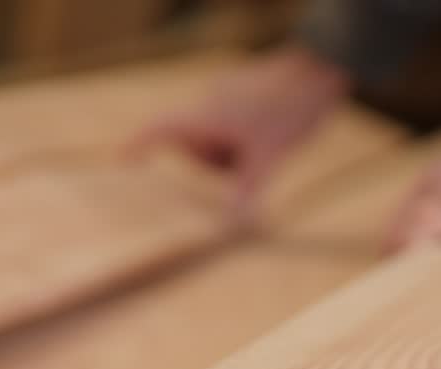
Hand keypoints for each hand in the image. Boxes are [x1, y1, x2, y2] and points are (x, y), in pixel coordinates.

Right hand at [131, 48, 350, 224]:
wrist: (320, 71)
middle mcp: (208, 105)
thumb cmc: (290, 108)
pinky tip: (267, 137)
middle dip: (213, 165)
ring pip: (215, 141)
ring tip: (262, 147)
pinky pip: (229, 127)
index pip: (159, 130)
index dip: (137, 146)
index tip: (120, 162)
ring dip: (231, 154)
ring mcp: (224, 99)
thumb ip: (247, 190)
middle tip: (246, 165)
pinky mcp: (241, 97)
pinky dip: (240, 140)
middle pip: (193, 147)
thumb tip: (231, 224)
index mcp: (205, 116)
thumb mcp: (269, 156)